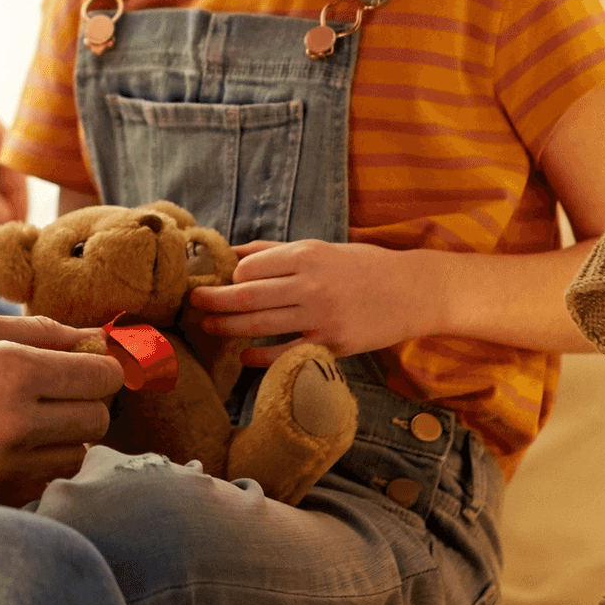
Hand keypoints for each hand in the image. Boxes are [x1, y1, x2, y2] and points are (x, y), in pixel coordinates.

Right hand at [0, 311, 122, 504]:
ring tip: (22, 421)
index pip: (101, 377)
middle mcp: (16, 425)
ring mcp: (3, 470)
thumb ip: (36, 332)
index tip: (85, 365)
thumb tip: (93, 336)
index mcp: (14, 372)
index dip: (99, 367)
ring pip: (74, 457)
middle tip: (54, 391)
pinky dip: (33, 466)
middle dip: (84, 402)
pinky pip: (40, 484)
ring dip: (61, 438)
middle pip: (96, 421)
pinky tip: (0, 447)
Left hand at [185, 238, 436, 362]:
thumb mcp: (320, 248)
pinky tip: (242, 355)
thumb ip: (275, 251)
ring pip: (259, 324)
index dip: (229, 276)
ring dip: (227, 328)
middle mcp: (310, 284)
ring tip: (207, 327)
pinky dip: (258, 356)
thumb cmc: (362, 267)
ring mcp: (321, 317)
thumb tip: (233, 251)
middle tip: (192, 304)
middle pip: (247, 295)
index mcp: (306, 255)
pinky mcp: (331, 345)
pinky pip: (284, 353)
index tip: (219, 281)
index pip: (250, 267)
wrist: (412, 292)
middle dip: (213, 301)